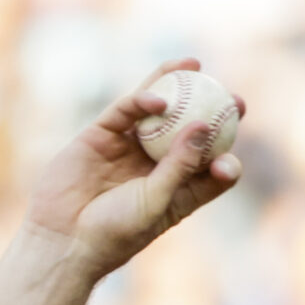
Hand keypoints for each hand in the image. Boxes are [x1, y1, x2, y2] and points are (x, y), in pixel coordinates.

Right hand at [24, 58, 240, 280]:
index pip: (210, 167)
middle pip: (187, 132)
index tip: (240, 133)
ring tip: (193, 65)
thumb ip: (180, 166)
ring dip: (174, 87)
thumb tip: (204, 127)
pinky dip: (140, 100)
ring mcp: (126, 149)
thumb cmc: (116, 231)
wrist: (65, 238)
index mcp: (176, 190)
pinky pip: (123, 112)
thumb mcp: (157, 201)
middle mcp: (154, 166)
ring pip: (154, 112)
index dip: (228, 149)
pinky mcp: (100, 136)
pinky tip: (159, 97)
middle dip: (210, 111)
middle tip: (232, 96)